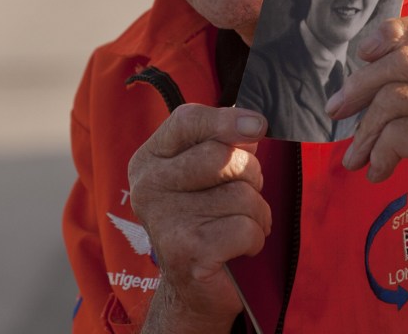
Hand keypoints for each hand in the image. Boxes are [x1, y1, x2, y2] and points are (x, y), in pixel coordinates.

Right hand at [128, 104, 269, 333]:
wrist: (190, 289)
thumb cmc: (205, 217)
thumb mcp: (205, 171)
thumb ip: (222, 141)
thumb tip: (253, 125)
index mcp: (150, 158)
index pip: (188, 120)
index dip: (227, 119)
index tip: (259, 125)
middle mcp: (149, 186)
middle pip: (222, 156)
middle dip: (249, 172)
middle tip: (245, 191)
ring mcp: (165, 219)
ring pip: (241, 194)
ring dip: (256, 211)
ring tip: (239, 223)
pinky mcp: (187, 253)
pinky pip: (247, 228)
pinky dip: (255, 238)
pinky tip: (239, 247)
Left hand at [326, 12, 407, 255]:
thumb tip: (370, 86)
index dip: (391, 32)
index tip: (363, 53)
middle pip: (402, 60)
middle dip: (360, 84)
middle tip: (337, 108)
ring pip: (393, 98)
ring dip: (364, 130)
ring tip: (356, 155)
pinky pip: (398, 134)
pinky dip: (379, 154)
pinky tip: (378, 172)